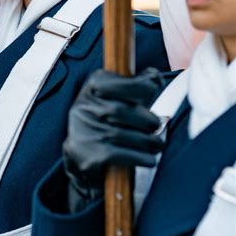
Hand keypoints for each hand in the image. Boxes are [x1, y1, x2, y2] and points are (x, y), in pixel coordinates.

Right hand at [63, 68, 165, 210]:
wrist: (80, 159)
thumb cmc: (106, 123)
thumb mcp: (116, 98)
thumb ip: (137, 86)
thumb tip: (154, 77)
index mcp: (91, 88)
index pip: (119, 83)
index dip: (143, 86)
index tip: (151, 92)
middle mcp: (84, 108)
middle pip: (123, 110)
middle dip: (148, 120)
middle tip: (156, 126)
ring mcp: (85, 132)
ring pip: (125, 134)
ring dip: (149, 142)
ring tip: (156, 144)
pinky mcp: (90, 155)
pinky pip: (123, 155)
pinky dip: (142, 157)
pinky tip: (148, 158)